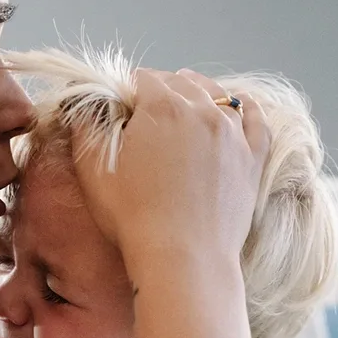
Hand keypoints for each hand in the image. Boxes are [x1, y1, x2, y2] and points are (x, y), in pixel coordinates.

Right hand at [71, 68, 269, 275]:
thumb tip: (82, 101)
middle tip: (146, 118)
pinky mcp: (253, 158)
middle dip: (160, 91)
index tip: (120, 110)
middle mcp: (203, 110)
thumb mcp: (92, 169)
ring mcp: (233, 133)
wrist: (184, 259)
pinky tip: (236, 107)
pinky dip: (244, 108)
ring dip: (197, 94)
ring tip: (184, 107)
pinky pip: (255, 119)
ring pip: (217, 94)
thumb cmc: (133, 216)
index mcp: (162, 106)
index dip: (127, 91)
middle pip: (179, 82)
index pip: (142, 78)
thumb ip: (84, 125)